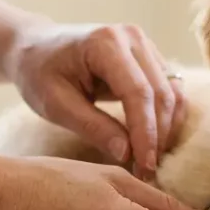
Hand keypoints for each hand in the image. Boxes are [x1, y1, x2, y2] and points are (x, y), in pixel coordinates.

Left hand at [5, 23, 183, 179]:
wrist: (36, 46)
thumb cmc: (38, 73)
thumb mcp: (55, 104)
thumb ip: (92, 127)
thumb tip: (127, 154)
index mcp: (106, 43)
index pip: (138, 92)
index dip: (145, 133)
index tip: (144, 166)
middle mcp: (132, 38)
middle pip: (161, 93)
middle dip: (158, 137)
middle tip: (147, 172)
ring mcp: (144, 45)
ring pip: (173, 93)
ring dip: (167, 130)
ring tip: (150, 161)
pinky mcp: (150, 57)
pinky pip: (170, 90)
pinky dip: (166, 119)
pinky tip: (154, 143)